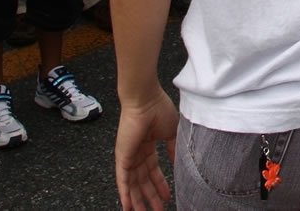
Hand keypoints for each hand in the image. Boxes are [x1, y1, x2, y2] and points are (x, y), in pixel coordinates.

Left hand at [115, 85, 177, 210]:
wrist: (145, 99)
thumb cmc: (158, 109)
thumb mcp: (171, 132)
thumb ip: (172, 149)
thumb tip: (177, 163)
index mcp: (148, 145)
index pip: (153, 170)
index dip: (160, 185)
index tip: (167, 197)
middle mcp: (137, 152)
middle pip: (143, 181)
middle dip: (150, 197)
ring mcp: (128, 155)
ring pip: (132, 184)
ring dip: (138, 200)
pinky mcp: (122, 156)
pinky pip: (122, 179)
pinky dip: (124, 194)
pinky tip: (127, 207)